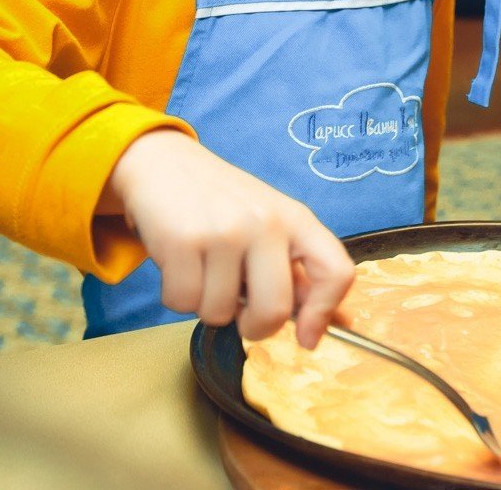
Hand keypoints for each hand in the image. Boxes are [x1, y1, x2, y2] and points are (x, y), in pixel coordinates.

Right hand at [106, 130, 355, 347]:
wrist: (163, 163)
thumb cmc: (222, 204)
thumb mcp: (270, 227)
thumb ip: (300, 274)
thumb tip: (335, 324)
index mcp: (296, 220)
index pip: (336, 271)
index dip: (325, 313)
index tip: (307, 338)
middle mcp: (266, 222)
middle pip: (274, 311)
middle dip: (254, 328)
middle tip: (240, 311)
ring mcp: (225, 230)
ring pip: (220, 313)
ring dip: (206, 304)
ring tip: (203, 267)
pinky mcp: (183, 239)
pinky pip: (182, 302)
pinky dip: (176, 295)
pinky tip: (180, 263)